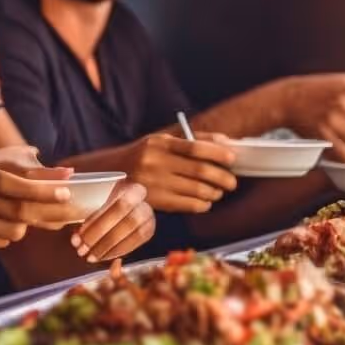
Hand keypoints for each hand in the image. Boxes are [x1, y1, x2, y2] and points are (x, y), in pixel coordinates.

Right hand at [0, 159, 82, 250]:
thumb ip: (33, 174)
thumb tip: (68, 174)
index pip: (10, 182)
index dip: (39, 190)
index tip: (66, 193)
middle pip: (14, 210)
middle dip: (46, 214)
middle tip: (68, 216)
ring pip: (10, 231)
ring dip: (23, 228)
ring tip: (18, 221)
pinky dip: (5, 238)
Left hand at [70, 182, 155, 261]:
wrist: (113, 205)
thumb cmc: (96, 196)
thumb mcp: (88, 191)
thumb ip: (80, 194)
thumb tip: (68, 189)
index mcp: (128, 186)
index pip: (118, 204)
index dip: (98, 221)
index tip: (77, 233)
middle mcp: (142, 200)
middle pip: (126, 221)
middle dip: (101, 237)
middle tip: (80, 249)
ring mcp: (148, 216)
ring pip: (132, 233)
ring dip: (107, 247)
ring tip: (87, 256)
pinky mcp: (148, 231)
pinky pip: (135, 244)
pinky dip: (116, 252)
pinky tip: (101, 257)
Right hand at [121, 133, 239, 212]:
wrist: (111, 174)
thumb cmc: (145, 156)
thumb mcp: (161, 141)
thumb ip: (192, 139)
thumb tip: (226, 142)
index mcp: (159, 143)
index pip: (195, 147)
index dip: (218, 153)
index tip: (233, 159)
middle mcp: (155, 162)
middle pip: (201, 171)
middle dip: (223, 178)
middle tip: (232, 182)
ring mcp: (154, 183)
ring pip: (198, 190)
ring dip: (215, 193)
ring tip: (217, 192)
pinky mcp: (155, 202)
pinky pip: (189, 205)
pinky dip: (203, 204)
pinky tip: (204, 201)